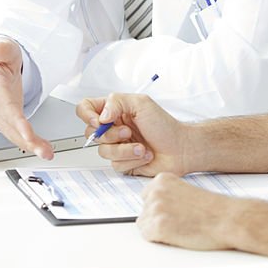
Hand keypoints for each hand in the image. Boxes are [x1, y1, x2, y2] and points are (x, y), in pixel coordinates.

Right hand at [0, 37, 53, 159]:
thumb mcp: (1, 48)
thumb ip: (2, 49)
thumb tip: (1, 47)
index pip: (5, 107)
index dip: (15, 122)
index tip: (26, 133)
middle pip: (11, 126)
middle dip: (27, 140)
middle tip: (43, 151)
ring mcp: (1, 113)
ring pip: (14, 133)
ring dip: (31, 145)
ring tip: (47, 153)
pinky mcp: (8, 118)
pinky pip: (19, 133)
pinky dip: (31, 142)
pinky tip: (44, 148)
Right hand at [75, 94, 191, 175]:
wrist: (180, 149)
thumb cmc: (165, 126)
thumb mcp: (141, 103)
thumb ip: (117, 102)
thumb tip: (101, 116)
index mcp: (115, 110)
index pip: (86, 108)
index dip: (86, 115)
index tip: (99, 121)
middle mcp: (114, 127)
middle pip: (90, 133)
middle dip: (112, 135)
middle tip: (129, 132)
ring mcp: (117, 146)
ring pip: (103, 151)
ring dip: (125, 150)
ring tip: (142, 147)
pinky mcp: (123, 162)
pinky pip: (115, 164)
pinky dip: (132, 160)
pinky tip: (144, 155)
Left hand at [137, 173, 237, 249]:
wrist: (227, 219)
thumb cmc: (213, 209)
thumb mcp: (186, 192)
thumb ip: (168, 196)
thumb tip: (155, 208)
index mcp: (163, 180)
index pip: (146, 197)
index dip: (159, 209)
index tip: (171, 213)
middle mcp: (156, 191)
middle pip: (144, 212)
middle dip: (157, 220)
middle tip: (179, 223)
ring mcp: (156, 208)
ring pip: (144, 226)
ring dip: (159, 231)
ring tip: (181, 228)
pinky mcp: (158, 226)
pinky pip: (148, 237)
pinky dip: (160, 240)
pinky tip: (177, 235)